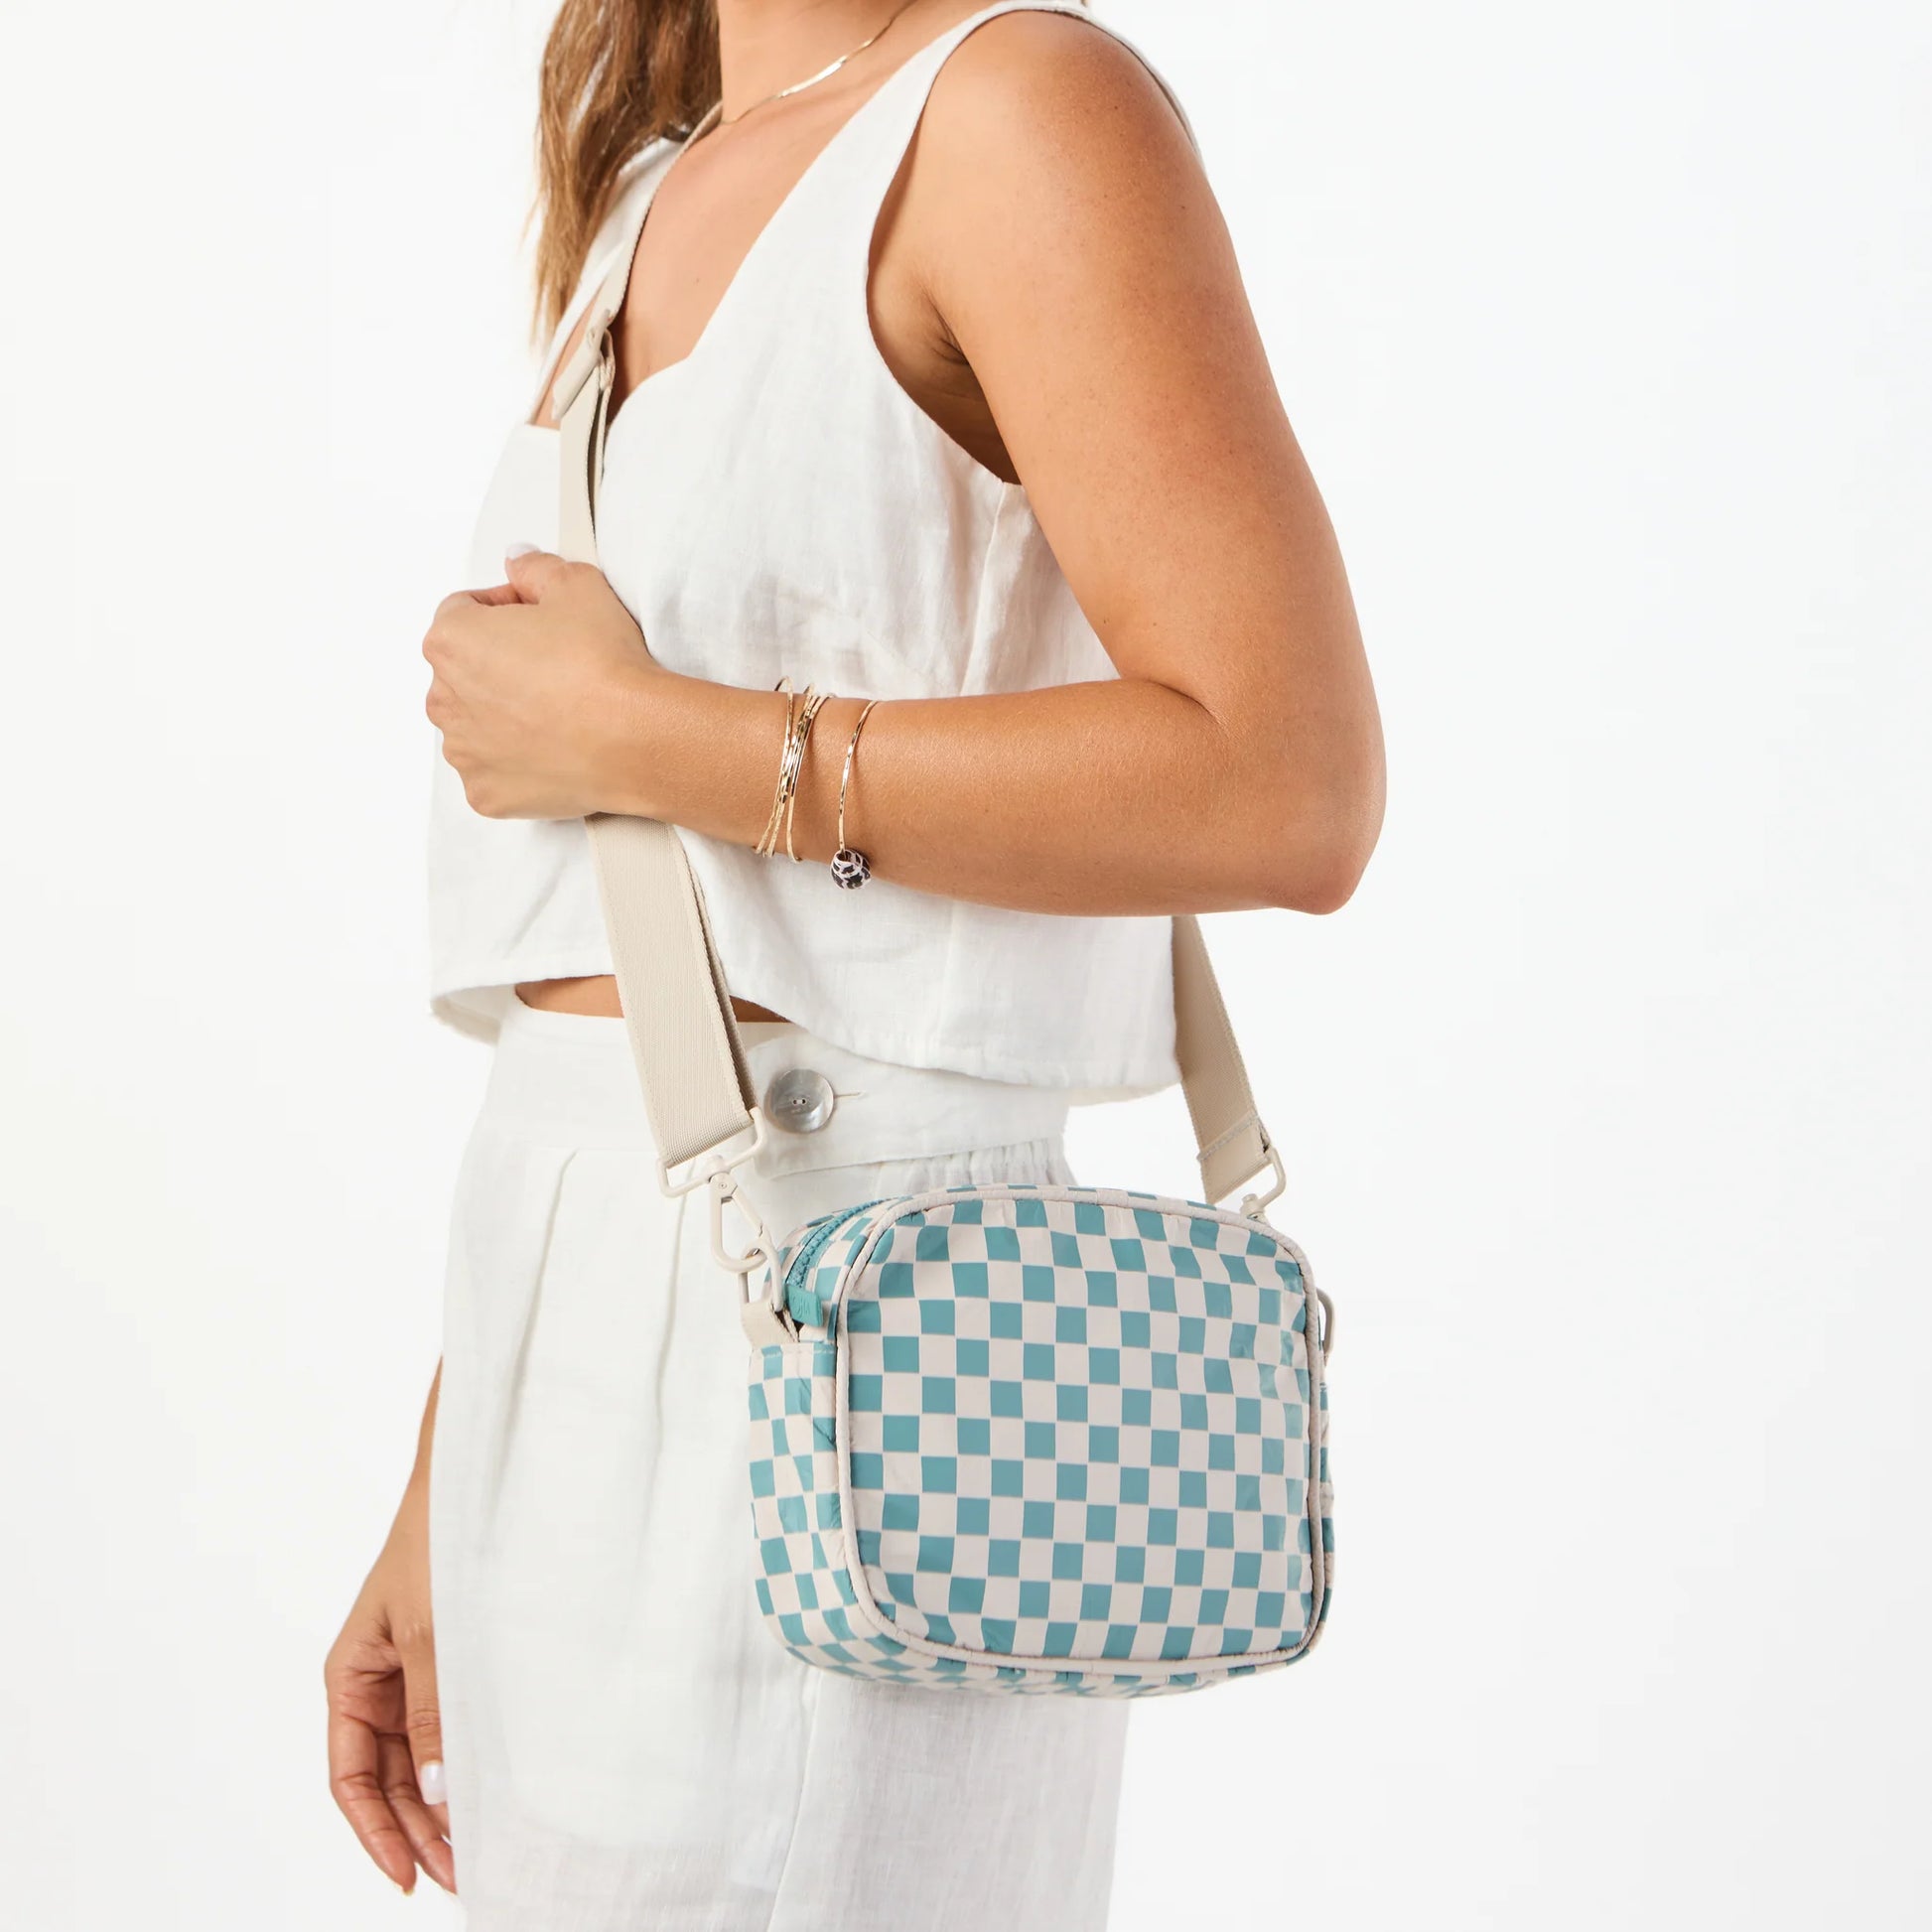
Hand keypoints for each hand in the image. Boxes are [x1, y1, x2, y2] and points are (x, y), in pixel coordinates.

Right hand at [325, 1480, 455, 1895]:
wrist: (476, 1479)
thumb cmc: (438, 1543)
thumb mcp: (432, 1632)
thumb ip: (435, 1711)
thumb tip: (440, 1792)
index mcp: (351, 1675)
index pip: (351, 1776)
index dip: (375, 1832)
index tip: (407, 1876)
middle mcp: (380, 1682)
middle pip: (392, 1780)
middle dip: (420, 1830)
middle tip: (462, 1875)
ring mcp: (419, 1675)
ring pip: (426, 1761)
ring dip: (447, 1804)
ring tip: (480, 1850)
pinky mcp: (457, 1663)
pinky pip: (455, 1727)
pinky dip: (470, 1762)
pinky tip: (494, 1794)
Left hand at [424, 549, 657, 818]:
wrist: (633, 738)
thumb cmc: (603, 667)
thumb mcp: (578, 584)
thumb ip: (536, 568)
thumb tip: (520, 563)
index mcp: (451, 641)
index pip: (464, 610)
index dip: (508, 608)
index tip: (541, 618)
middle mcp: (444, 699)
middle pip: (466, 671)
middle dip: (502, 664)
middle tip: (557, 664)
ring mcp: (464, 753)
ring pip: (478, 724)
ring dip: (507, 714)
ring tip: (560, 710)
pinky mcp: (487, 794)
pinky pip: (495, 771)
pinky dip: (519, 761)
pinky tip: (557, 747)